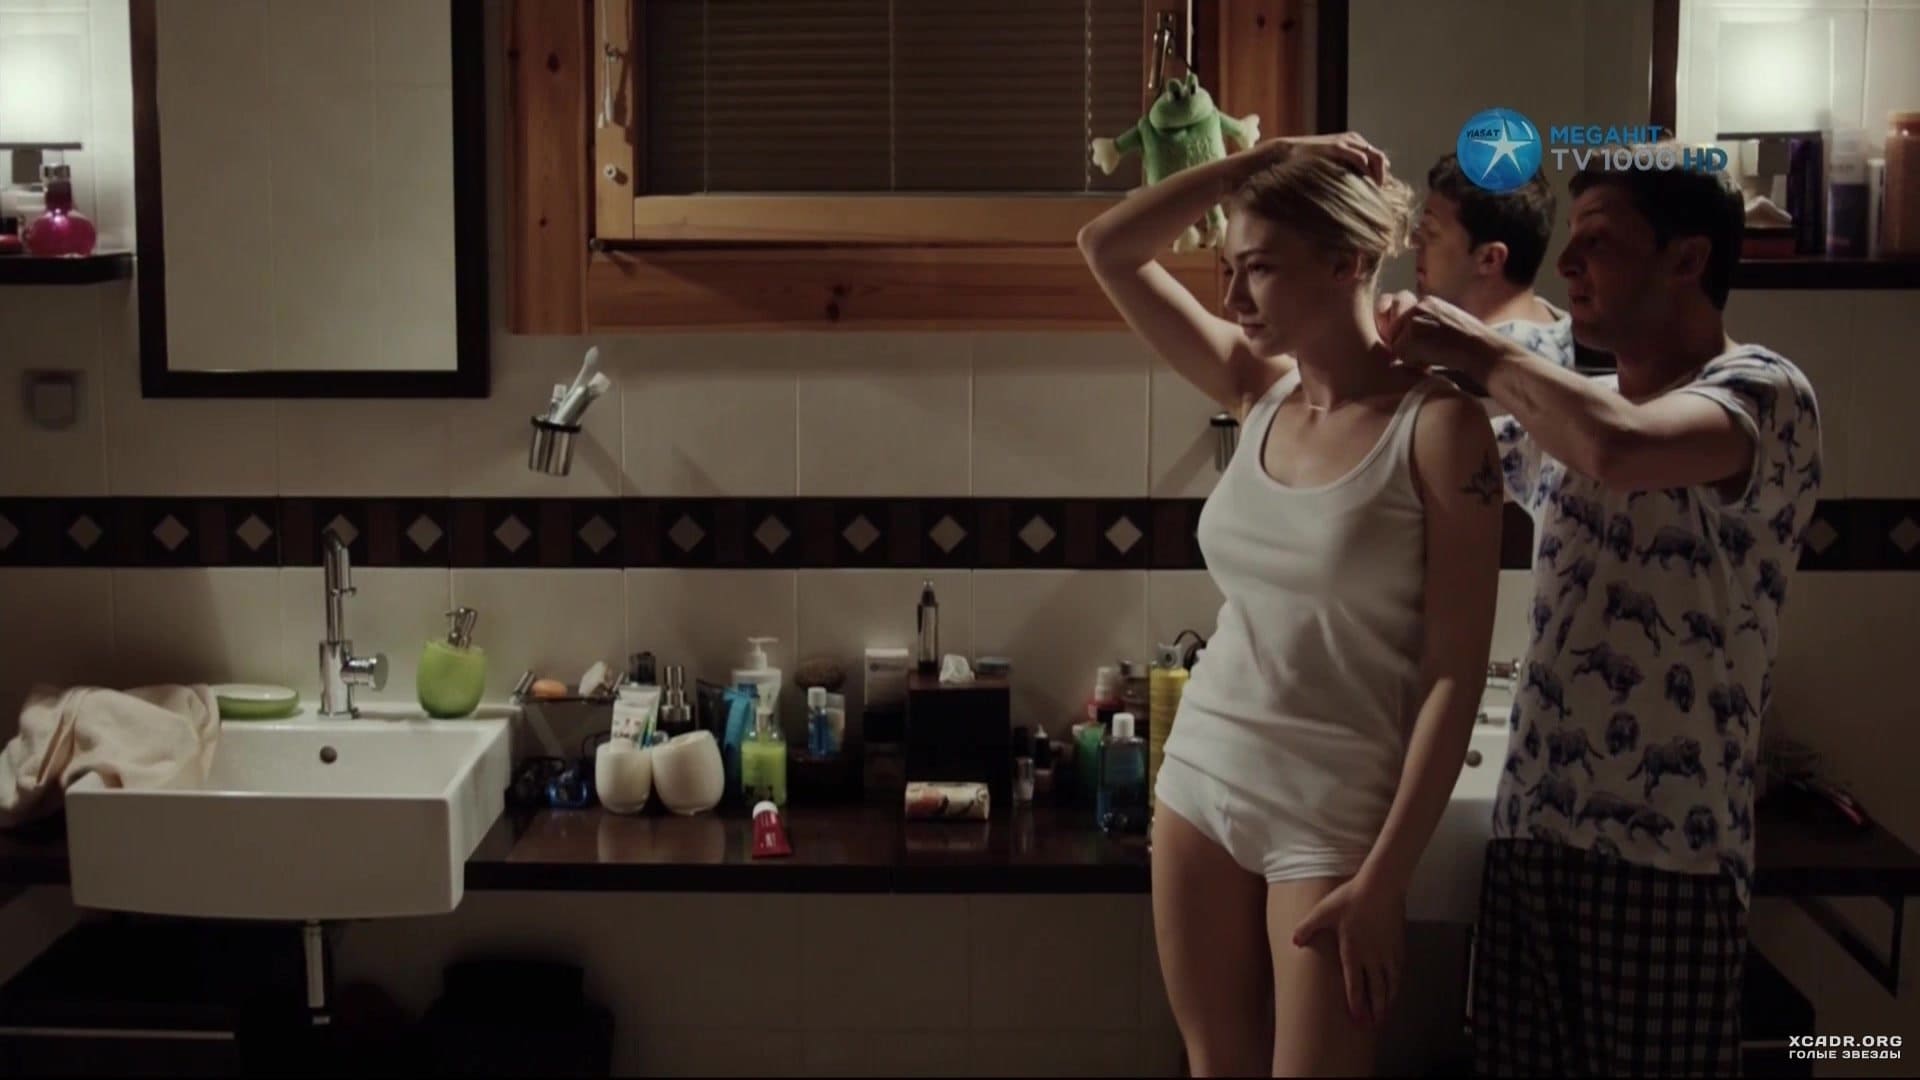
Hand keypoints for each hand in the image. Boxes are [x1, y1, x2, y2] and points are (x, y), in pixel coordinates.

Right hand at [1236, 132, 1390, 186]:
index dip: (1380, 174)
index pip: (1377, 157)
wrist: (1286, 155)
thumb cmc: (1305, 165)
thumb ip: (1343, 173)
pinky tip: (1364, 183)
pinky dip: (1366, 170)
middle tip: (1379, 193)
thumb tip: (1354, 191)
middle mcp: (1353, 140)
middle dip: (1382, 176)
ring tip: (1374, 191)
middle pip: (1380, 157)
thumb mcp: (1329, 167)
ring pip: (1374, 156)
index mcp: (1353, 143)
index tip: (1377, 191)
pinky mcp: (1337, 147)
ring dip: (1377, 174)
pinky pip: (1360, 157)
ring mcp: (1346, 142)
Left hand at [1291, 877, 1405, 1025]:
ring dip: (1388, 999)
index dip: (1356, 1005)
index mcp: (1353, 952)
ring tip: (1386, 1010)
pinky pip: (1399, 970)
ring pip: (1390, 983)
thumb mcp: (1323, 911)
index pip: (1355, 986)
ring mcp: (1388, 952)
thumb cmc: (1350, 898)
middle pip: (1376, 990)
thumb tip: (1294, 942)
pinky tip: (1396, 984)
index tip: (1357, 1020)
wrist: (1381, 885)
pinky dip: (1397, 982)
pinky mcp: (1398, 944)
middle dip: (1375, 1010)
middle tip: (1374, 1024)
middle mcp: (1373, 957)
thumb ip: (1307, 927)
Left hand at [1375, 290, 1509, 381]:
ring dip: (1407, 352)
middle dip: (1399, 339)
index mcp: (1428, 301)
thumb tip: (1402, 334)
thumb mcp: (1446, 322)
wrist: (1482, 349)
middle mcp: (1419, 305)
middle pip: (1391, 325)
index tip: (1414, 339)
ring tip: (1430, 355)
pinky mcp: (1412, 336)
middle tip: (1425, 349)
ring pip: (1394, 341)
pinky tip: (1431, 361)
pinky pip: (1399, 354)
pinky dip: (1413, 362)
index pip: (1398, 310)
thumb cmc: (1470, 343)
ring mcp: (1414, 320)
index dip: (1401, 328)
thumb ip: (1426, 322)